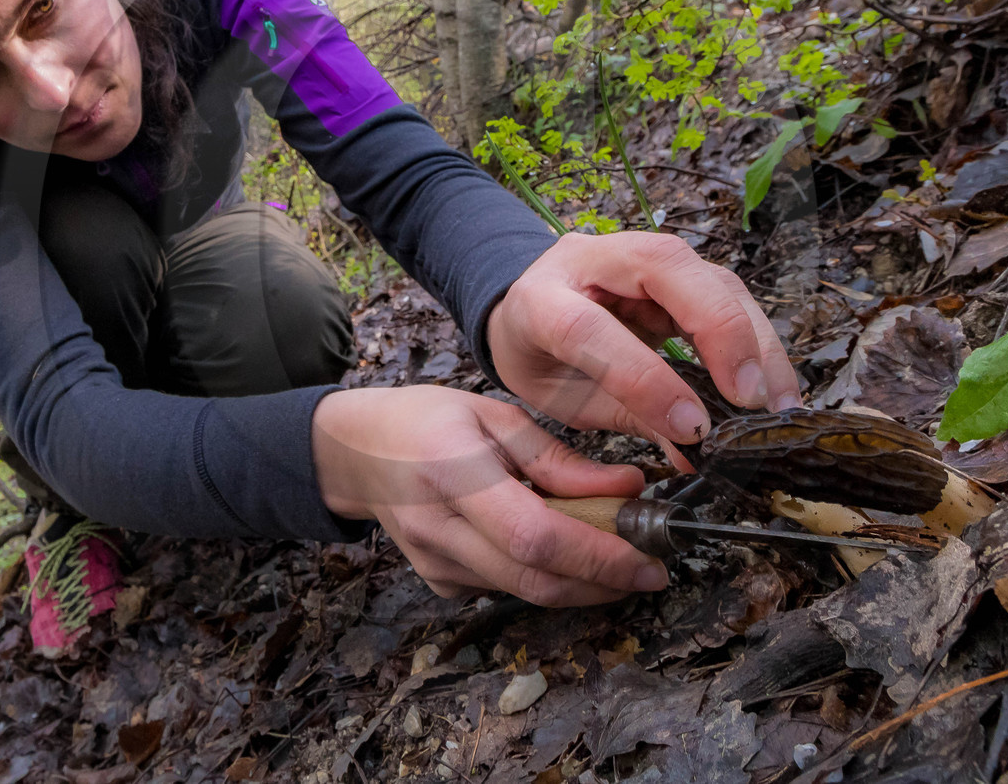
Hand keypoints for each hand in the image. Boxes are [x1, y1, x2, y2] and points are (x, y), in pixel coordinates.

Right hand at [311, 385, 668, 605]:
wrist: (356, 452)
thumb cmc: (428, 420)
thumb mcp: (494, 414)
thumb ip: (560, 458)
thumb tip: (630, 487)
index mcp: (452, 472)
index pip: (534, 536)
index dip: (597, 557)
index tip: (648, 559)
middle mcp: (438, 528)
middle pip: (535, 580)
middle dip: (604, 582)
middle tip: (651, 568)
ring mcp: (435, 563)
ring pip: (526, 593)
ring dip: (583, 582)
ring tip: (620, 554)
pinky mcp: (439, 582)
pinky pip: (507, 589)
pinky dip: (546, 575)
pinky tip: (562, 550)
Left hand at [486, 232, 800, 457]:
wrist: (527, 311)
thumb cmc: (541, 357)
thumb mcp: (565, 396)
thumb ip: (625, 416)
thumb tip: (693, 454)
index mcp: (540, 297)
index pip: (589, 327)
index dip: (643, 376)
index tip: (692, 427)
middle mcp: (593, 259)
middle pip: (666, 267)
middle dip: (719, 331)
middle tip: (750, 399)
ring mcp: (640, 254)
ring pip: (709, 274)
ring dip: (753, 338)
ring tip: (776, 403)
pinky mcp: (680, 267)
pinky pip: (728, 291)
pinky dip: (757, 336)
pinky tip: (772, 384)